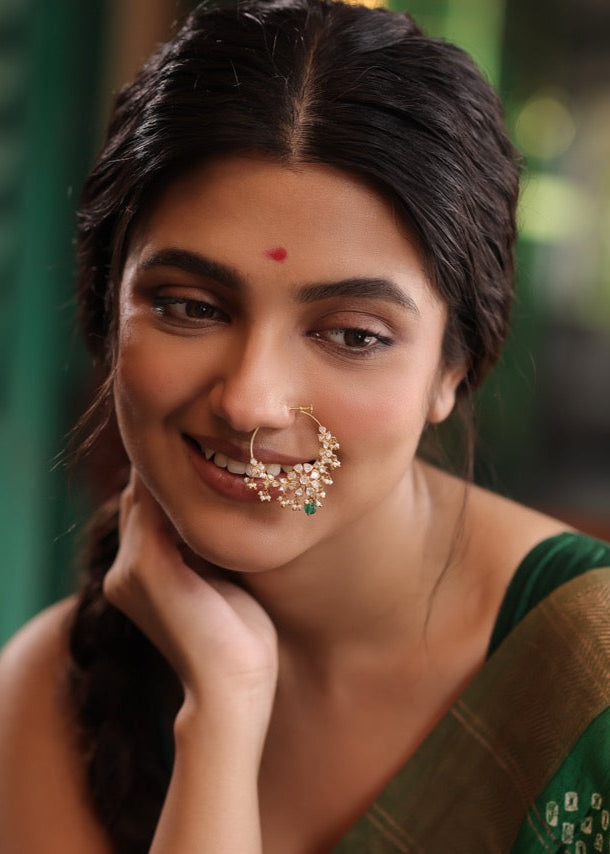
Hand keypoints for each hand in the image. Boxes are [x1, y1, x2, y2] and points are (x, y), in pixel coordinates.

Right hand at [103, 471, 278, 727]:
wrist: (233, 691)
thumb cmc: (239, 641)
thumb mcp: (222, 582)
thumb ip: (208, 547)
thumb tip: (231, 503)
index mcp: (140, 573)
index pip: (151, 507)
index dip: (181, 479)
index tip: (219, 453)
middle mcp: (123, 568)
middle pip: (146, 496)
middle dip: (179, 472)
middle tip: (220, 441)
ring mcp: (128, 567)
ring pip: (150, 495)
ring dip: (181, 473)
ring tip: (227, 450)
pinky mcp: (144, 567)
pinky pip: (157, 506)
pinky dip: (183, 486)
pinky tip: (221, 468)